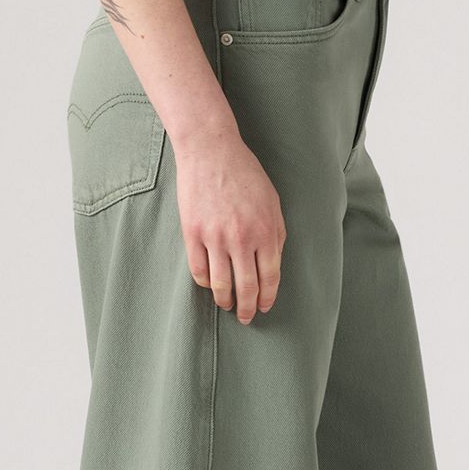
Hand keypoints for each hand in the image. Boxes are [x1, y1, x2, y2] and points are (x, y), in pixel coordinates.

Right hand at [176, 134, 286, 321]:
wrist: (211, 152)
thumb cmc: (245, 174)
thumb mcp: (272, 201)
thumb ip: (276, 233)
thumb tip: (273, 262)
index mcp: (265, 231)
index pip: (269, 276)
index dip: (267, 297)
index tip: (264, 307)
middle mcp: (241, 239)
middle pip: (246, 286)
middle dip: (247, 307)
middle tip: (245, 317)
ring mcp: (215, 237)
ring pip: (220, 283)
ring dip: (224, 300)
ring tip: (226, 305)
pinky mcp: (192, 233)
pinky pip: (198, 269)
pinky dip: (205, 283)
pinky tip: (210, 285)